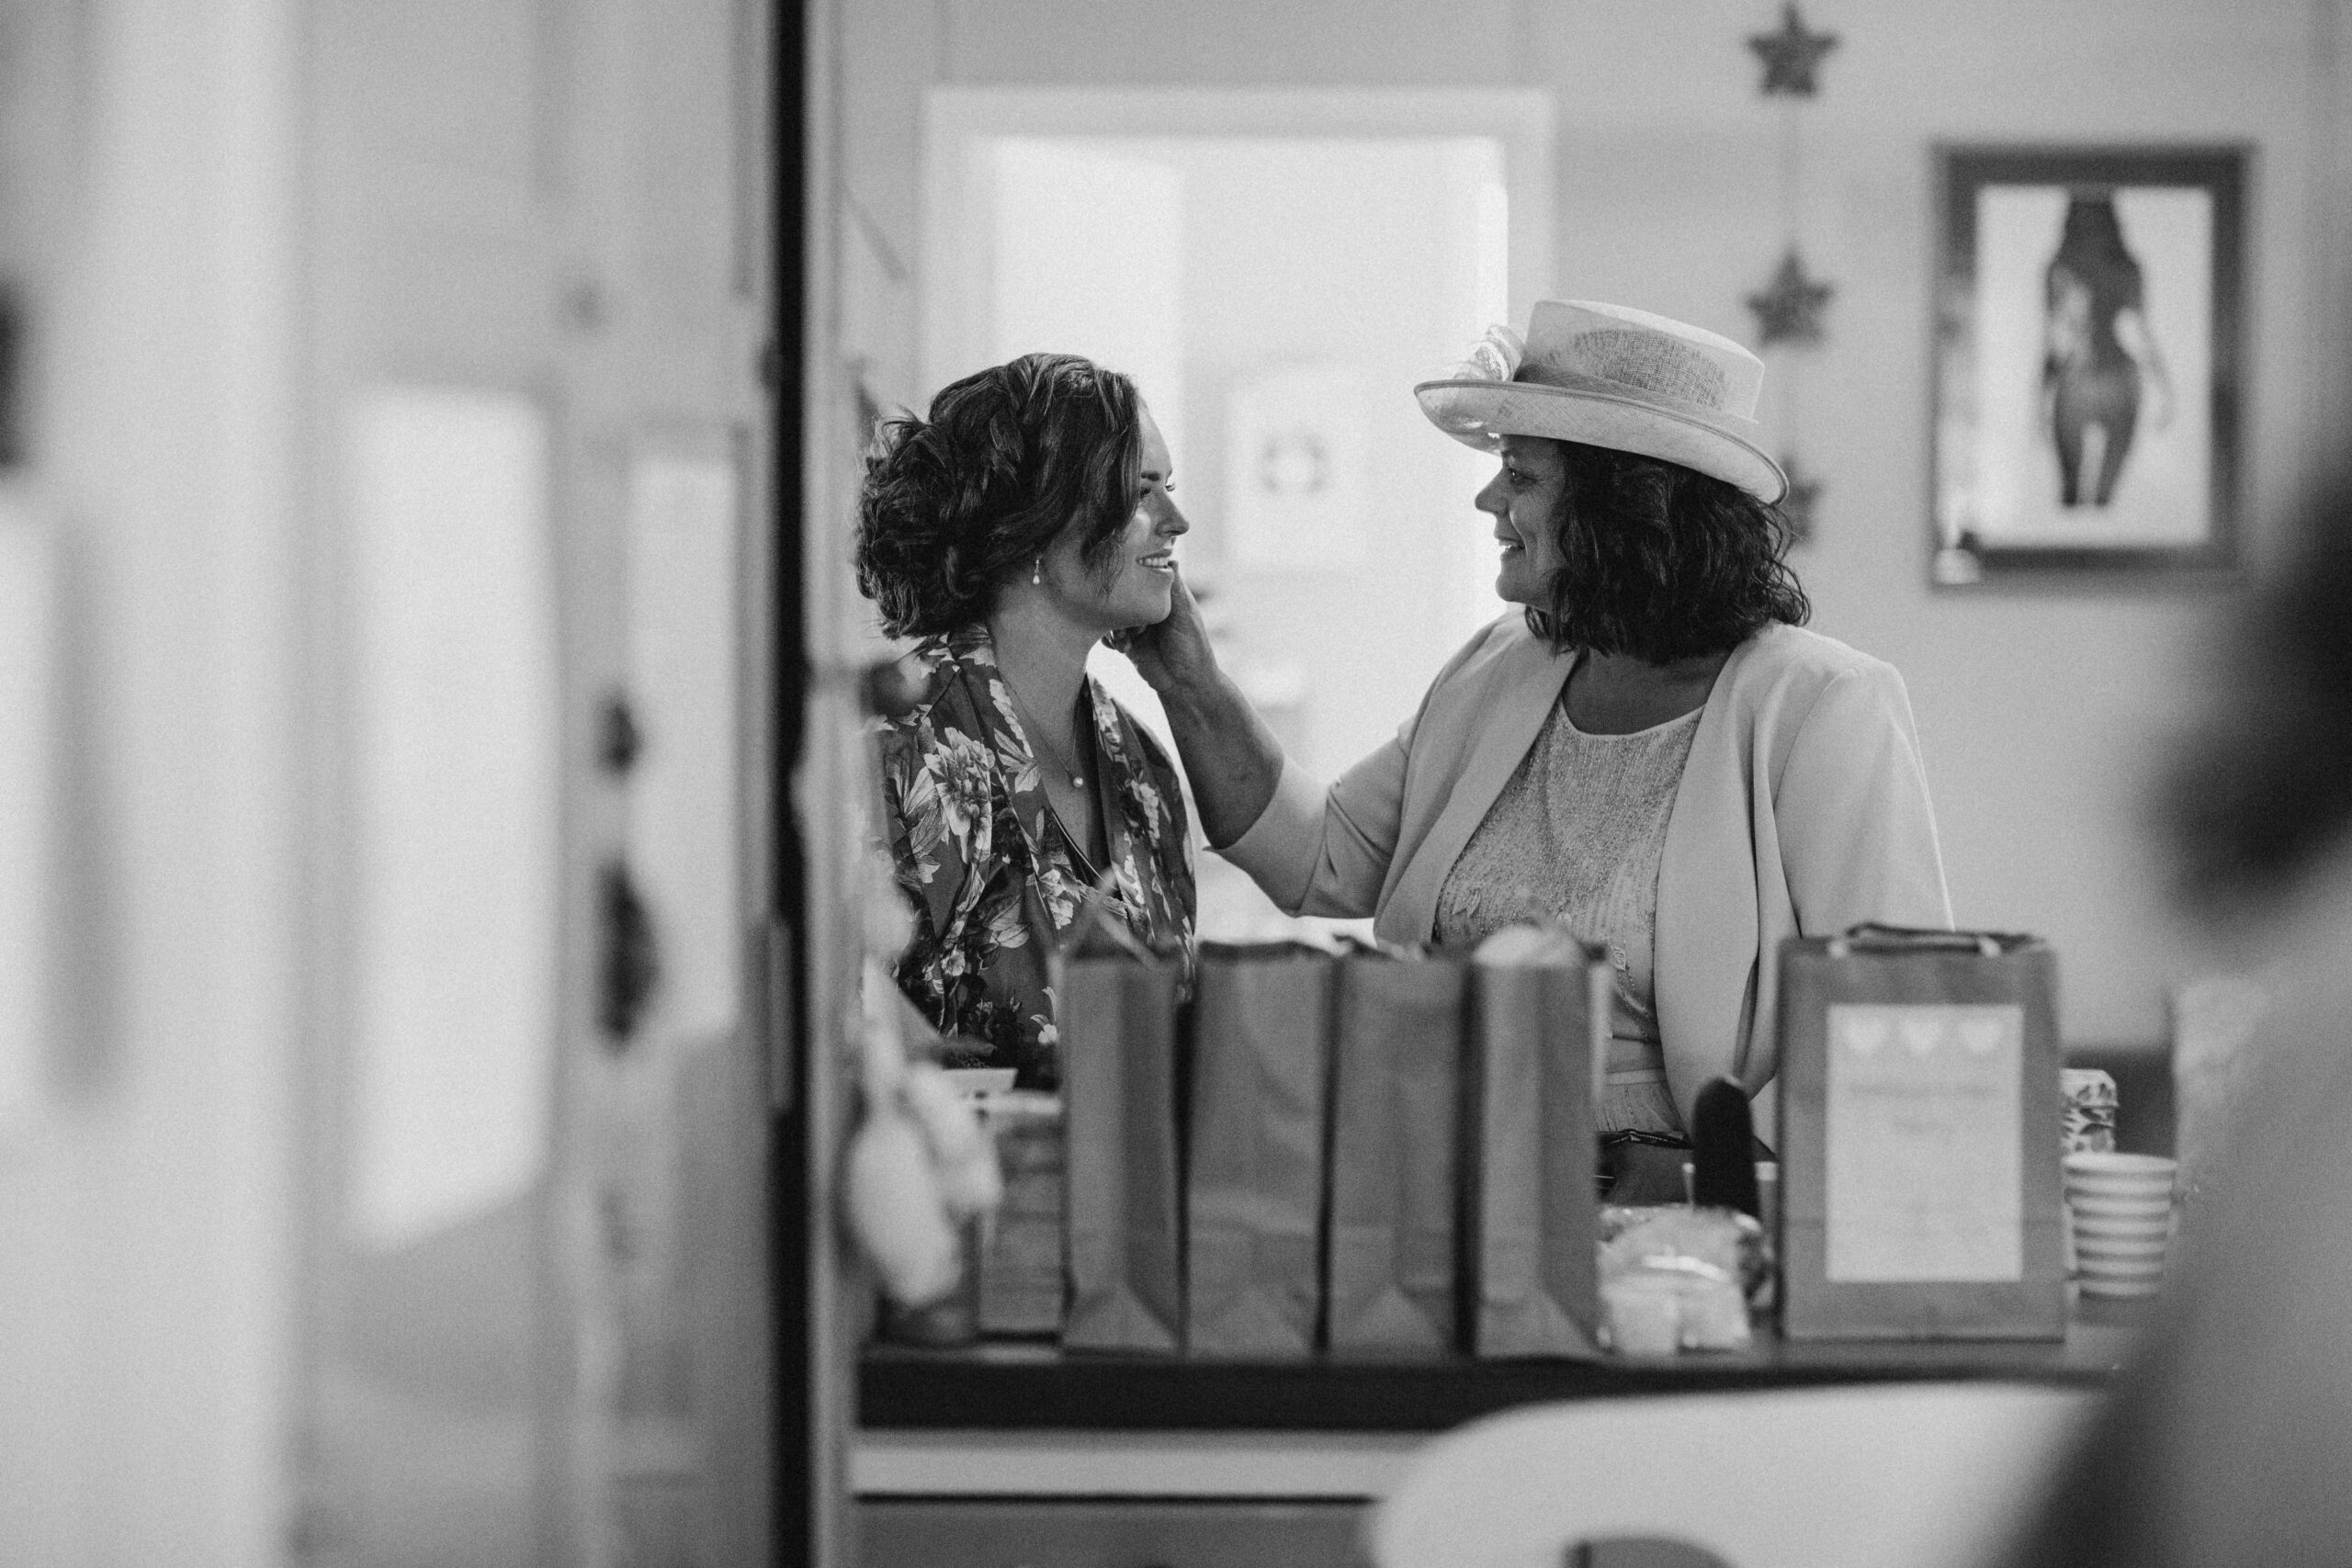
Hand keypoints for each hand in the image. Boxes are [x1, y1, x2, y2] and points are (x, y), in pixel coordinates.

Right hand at [1108, 563, 1216, 695]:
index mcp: (1166, 596)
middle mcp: (1149, 608)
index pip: (1145, 576)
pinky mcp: (1128, 642)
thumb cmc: (1192, 649)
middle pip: (1124, 595)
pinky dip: (1111, 640)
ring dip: (1115, 627)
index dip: (1134, 578)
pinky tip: (1122, 648)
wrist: (1185, 685)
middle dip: (1120, 606)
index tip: (1126, 582)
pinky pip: (1110, 635)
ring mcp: (1137, 625)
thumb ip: (1175, 591)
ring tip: (1126, 640)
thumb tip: (1173, 559)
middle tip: (1128, 622)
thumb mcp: (1185, 617)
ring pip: (1114, 615)